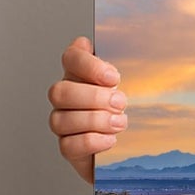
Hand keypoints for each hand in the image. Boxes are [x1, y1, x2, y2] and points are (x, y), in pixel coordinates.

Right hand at [48, 35, 126, 184]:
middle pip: (60, 91)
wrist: (132, 142)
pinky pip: (68, 145)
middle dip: (93, 98)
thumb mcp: (134, 83)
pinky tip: (111, 139)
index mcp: (80, 75)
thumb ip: (124, 67)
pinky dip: (92, 141)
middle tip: (120, 103)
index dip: (88, 65)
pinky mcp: (68, 147)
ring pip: (60, 120)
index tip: (113, 78)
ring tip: (119, 123)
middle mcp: (66, 97)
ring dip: (95, 120)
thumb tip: (131, 47)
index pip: (71, 58)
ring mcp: (63, 123)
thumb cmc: (129, 107)